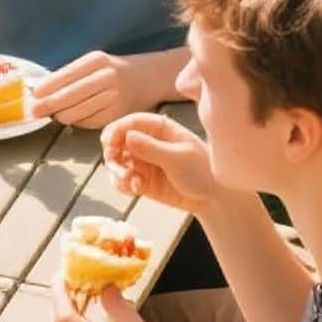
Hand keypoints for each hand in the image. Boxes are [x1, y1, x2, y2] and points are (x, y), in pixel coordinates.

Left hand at [31, 50, 165, 128]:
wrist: (148, 78)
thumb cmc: (112, 71)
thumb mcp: (93, 64)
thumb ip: (69, 75)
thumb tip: (38, 91)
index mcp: (96, 61)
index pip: (65, 76)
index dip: (46, 88)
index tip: (33, 95)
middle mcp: (106, 77)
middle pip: (68, 96)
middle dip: (47, 105)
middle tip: (34, 111)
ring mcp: (113, 97)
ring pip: (76, 112)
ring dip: (60, 116)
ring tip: (54, 115)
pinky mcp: (117, 114)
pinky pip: (88, 122)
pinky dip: (76, 122)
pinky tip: (73, 118)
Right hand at [101, 111, 217, 214]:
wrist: (212, 199)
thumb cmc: (203, 172)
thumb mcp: (178, 158)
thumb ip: (152, 148)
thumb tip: (127, 136)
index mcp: (160, 128)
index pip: (132, 122)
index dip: (117, 129)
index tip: (109, 141)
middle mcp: (147, 142)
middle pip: (117, 141)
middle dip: (112, 152)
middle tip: (115, 163)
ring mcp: (142, 161)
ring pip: (116, 162)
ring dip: (117, 171)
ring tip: (130, 181)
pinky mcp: (140, 179)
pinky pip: (121, 180)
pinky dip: (123, 185)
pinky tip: (137, 189)